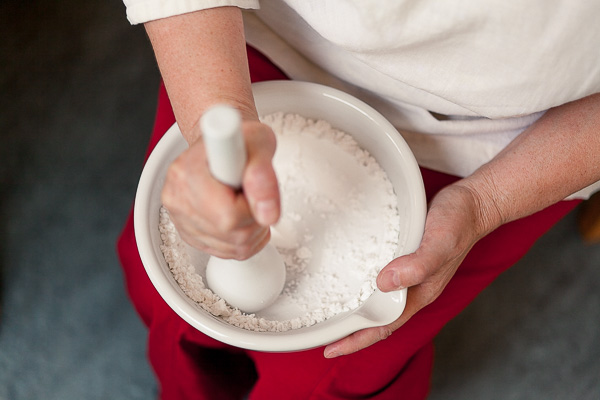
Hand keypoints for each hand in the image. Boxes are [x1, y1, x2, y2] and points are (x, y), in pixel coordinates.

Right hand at [161, 119, 280, 259]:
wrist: (224, 142)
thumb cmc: (240, 141)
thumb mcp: (260, 144)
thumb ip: (264, 177)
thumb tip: (267, 214)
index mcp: (188, 170)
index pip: (227, 215)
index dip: (251, 207)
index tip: (253, 188)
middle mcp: (176, 195)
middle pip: (231, 235)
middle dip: (255, 218)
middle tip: (253, 192)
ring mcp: (179, 217)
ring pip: (232, 248)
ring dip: (251, 230)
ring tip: (246, 200)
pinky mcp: (187, 232)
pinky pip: (227, 252)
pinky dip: (242, 238)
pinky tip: (239, 214)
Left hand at [324, 182, 497, 357]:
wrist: (472, 203)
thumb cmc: (459, 223)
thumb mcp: (439, 243)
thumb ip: (418, 265)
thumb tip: (385, 282)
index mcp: (419, 294)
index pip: (383, 327)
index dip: (356, 341)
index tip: (330, 350)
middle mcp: (412, 289)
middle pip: (376, 319)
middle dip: (349, 331)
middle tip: (320, 334)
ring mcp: (409, 275)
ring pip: (377, 300)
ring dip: (354, 310)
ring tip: (328, 313)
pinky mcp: (405, 258)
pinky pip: (381, 278)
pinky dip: (363, 284)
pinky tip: (350, 278)